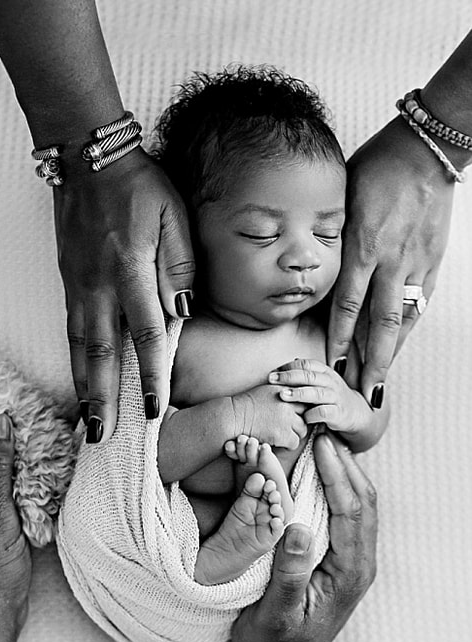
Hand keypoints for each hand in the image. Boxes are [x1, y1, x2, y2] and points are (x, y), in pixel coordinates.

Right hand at [55, 148, 194, 442]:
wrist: (89, 160)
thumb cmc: (139, 185)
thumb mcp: (175, 215)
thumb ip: (180, 265)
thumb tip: (180, 313)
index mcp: (130, 269)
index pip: (144, 333)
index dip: (149, 374)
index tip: (154, 407)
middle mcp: (98, 285)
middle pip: (99, 353)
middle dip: (102, 398)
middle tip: (102, 435)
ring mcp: (78, 285)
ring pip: (78, 346)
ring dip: (83, 387)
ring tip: (87, 420)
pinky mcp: (68, 282)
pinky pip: (71, 329)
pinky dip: (74, 361)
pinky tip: (79, 379)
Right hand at [231, 383, 308, 450]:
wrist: (231, 418)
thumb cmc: (243, 406)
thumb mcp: (264, 390)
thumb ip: (281, 390)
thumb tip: (294, 391)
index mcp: (284, 389)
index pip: (303, 399)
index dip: (299, 408)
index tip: (293, 414)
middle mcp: (288, 402)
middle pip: (306, 414)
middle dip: (298, 421)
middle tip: (288, 426)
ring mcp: (286, 418)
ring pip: (302, 430)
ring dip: (294, 433)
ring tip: (281, 434)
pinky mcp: (282, 434)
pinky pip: (294, 442)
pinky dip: (287, 445)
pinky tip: (277, 442)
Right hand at [232, 433, 376, 641]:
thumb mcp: (274, 613)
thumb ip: (288, 573)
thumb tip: (298, 528)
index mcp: (347, 572)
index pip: (351, 511)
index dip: (337, 474)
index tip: (320, 444)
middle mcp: (357, 563)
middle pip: (363, 502)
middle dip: (345, 463)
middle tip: (322, 430)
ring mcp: (351, 562)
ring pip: (359, 506)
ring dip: (344, 472)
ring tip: (322, 442)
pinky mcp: (339, 560)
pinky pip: (346, 515)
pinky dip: (337, 487)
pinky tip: (318, 473)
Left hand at [268, 358, 371, 436]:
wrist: (355, 413)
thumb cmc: (330, 397)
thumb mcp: (320, 382)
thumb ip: (305, 374)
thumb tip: (283, 366)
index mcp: (325, 372)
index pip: (306, 364)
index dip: (289, 366)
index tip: (273, 372)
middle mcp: (331, 382)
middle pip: (309, 376)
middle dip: (288, 377)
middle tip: (271, 379)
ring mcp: (336, 397)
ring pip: (316, 393)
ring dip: (298, 394)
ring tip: (282, 395)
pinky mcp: (338, 413)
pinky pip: (323, 412)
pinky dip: (311, 414)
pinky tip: (301, 417)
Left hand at [328, 117, 453, 405]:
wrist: (424, 151)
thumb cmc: (373, 170)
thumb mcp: (340, 202)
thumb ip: (329, 239)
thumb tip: (308, 265)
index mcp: (363, 247)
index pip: (348, 303)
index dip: (338, 336)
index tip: (328, 363)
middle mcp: (391, 261)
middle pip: (378, 322)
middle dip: (367, 359)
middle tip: (356, 391)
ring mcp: (415, 263)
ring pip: (401, 318)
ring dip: (389, 352)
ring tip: (378, 381)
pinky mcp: (432, 261)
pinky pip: (418, 303)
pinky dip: (407, 328)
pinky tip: (398, 346)